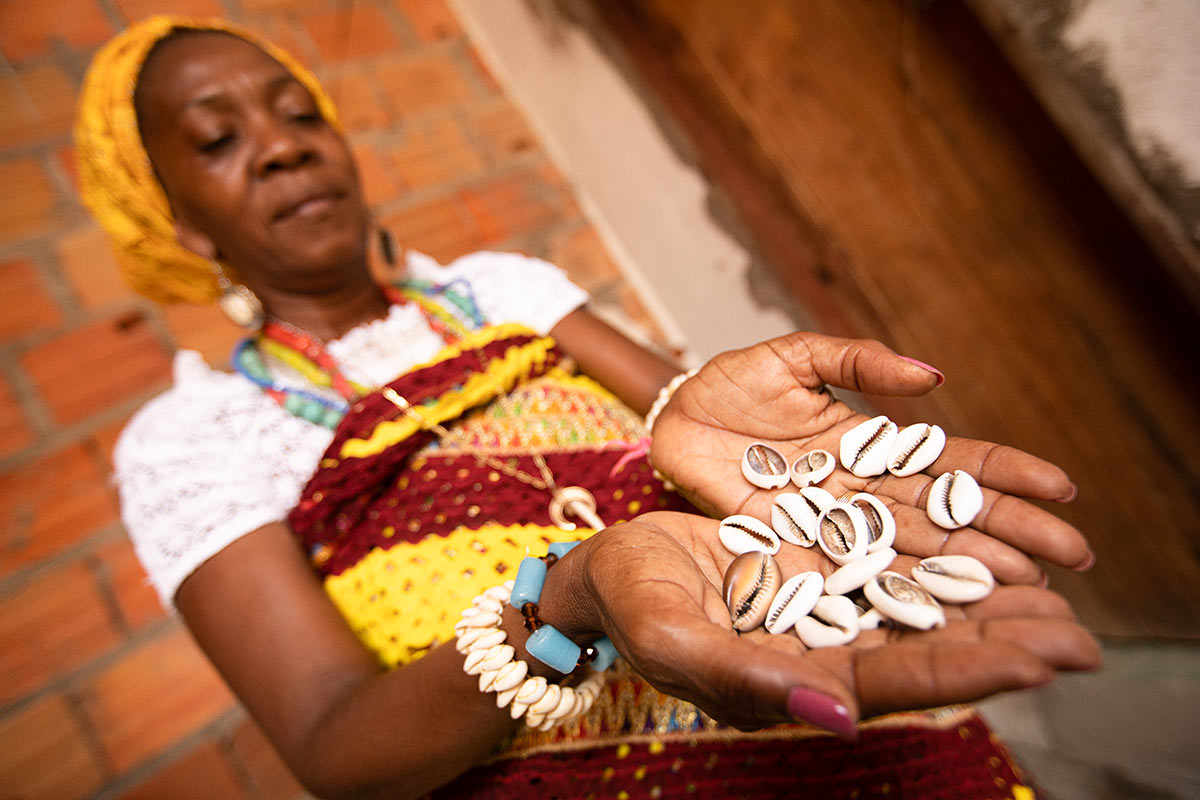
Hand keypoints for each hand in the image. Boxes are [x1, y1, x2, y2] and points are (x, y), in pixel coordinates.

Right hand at [559, 512, 1098, 732]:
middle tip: (1079, 637)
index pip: (895, 682)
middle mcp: (824, 652)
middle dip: (1002, 645)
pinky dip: (942, 560)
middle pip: (927, 652)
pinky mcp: (821, 568)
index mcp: (796, 683)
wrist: (612, 570)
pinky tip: (987, 547)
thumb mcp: (674, 639)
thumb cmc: (630, 607)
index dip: (966, 672)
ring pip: (920, 609)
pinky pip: (893, 564)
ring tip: (1059, 596)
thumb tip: (840, 717)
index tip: (1037, 662)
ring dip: (988, 605)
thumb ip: (747, 679)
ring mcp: (826, 608)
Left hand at [648, 332, 1093, 584]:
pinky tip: (940, 611)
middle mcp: (863, 492)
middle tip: (1072, 557)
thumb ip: (856, 361)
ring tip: (1026, 588)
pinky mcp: (791, 552)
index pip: (950, 461)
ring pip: (910, 552)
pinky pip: (848, 575)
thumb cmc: (732, 384)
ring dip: (967, 569)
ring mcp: (831, 526)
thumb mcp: (794, 357)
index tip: (1062, 488)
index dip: (1004, 474)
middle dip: (1008, 532)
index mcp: (871, 443)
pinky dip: (894, 593)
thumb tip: (933, 377)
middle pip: (945, 516)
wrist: (672, 420)